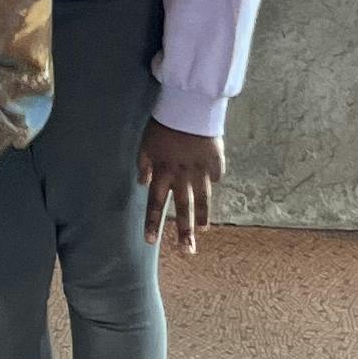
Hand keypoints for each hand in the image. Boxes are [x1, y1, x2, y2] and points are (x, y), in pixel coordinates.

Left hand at [140, 124, 223, 253]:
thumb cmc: (163, 123)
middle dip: (184, 232)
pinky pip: (216, 173)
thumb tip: (141, 182)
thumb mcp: (146, 143)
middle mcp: (182, 176)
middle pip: (183, 208)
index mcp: (163, 172)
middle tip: (187, 252)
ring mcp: (201, 170)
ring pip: (202, 198)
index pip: (156, 203)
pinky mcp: (216, 160)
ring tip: (202, 231)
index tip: (151, 242)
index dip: (153, 222)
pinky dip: (215, 178)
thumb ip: (143, 164)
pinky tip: (215, 184)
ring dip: (202, 216)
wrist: (188, 106)